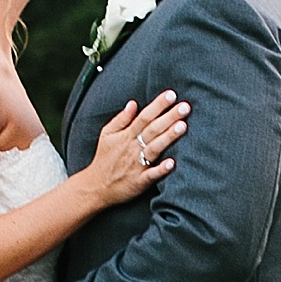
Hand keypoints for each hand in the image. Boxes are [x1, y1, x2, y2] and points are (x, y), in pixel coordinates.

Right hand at [76, 94, 188, 208]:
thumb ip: (121, 119)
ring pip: (154, 148)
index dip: (158, 105)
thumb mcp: (107, 135)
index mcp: (126, 135)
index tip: (171, 95)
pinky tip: (172, 163)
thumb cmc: (104, 159)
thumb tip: (133, 103)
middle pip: (153, 129)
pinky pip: (151, 174)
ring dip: (168, 137)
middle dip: (169, 117)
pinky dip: (161, 169)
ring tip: (182, 126)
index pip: (144, 116)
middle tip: (185, 106)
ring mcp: (137, 165)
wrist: (95, 187)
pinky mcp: (139, 181)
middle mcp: (133, 148)